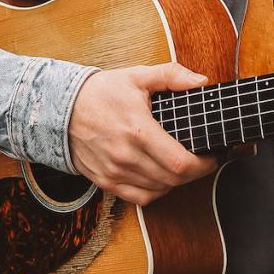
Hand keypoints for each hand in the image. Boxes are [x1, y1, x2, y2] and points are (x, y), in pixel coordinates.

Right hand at [68, 62, 218, 205]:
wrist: (60, 108)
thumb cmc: (100, 92)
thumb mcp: (137, 76)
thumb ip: (171, 76)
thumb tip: (201, 82)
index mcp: (138, 130)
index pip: (180, 162)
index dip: (203, 164)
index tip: (212, 156)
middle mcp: (126, 156)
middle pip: (173, 179)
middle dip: (195, 172)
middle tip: (202, 160)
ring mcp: (114, 172)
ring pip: (159, 190)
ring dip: (176, 182)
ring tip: (183, 166)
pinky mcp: (105, 181)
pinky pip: (140, 198)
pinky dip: (156, 192)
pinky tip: (161, 177)